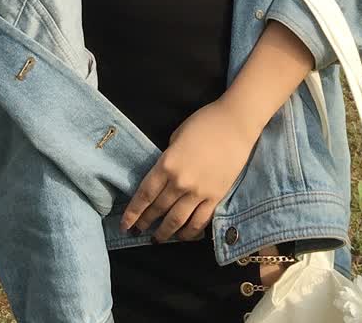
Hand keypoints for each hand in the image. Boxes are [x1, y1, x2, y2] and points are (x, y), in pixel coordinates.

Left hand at [119, 97, 261, 242]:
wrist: (236, 124)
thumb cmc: (204, 123)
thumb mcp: (177, 136)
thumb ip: (168, 158)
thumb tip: (165, 173)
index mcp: (167, 164)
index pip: (145, 194)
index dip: (133, 212)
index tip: (125, 224)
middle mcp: (180, 182)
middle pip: (158, 208)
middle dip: (145, 222)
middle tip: (138, 231)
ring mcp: (199, 192)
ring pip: (177, 220)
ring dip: (165, 232)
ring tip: (157, 238)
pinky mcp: (216, 197)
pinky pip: (200, 221)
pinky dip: (189, 232)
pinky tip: (182, 236)